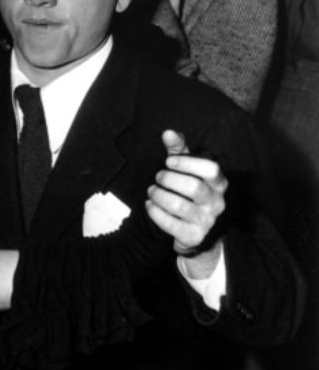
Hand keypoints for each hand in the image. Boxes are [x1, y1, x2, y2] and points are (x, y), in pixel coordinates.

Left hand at [146, 129, 226, 276]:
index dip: (187, 163)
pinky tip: (149, 205)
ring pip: (179, 206)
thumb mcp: (185, 169)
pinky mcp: (193, 237)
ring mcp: (207, 221)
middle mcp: (217, 203)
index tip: (168, 161)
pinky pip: (170, 224)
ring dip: (159, 196)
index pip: (211, 169)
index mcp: (219, 183)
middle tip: (157, 178)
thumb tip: (168, 133)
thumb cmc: (187, 192)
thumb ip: (178, 150)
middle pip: (194, 187)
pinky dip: (155, 212)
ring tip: (151, 191)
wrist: (191, 231)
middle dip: (169, 180)